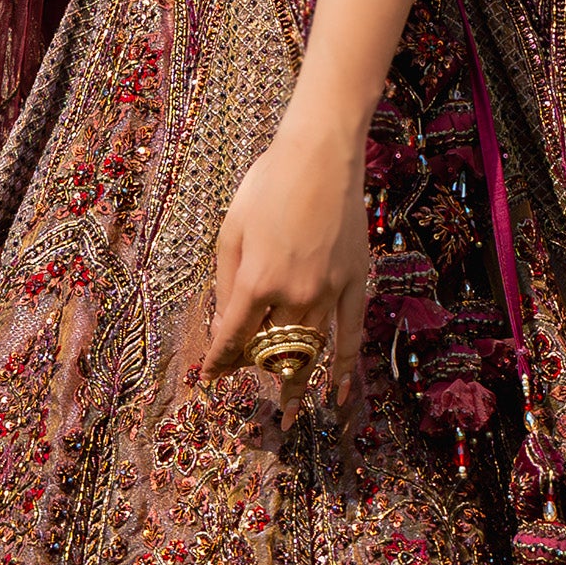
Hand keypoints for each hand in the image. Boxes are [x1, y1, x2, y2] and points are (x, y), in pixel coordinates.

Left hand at [198, 98, 371, 392]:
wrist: (321, 155)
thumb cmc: (268, 185)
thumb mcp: (231, 230)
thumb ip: (226, 283)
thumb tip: (227, 324)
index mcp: (256, 280)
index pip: (234, 337)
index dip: (220, 361)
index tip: (210, 378)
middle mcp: (293, 294)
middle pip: (271, 349)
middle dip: (254, 369)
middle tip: (247, 383)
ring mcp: (328, 292)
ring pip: (308, 350)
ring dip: (294, 379)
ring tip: (287, 409)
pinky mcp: (354, 284)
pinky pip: (351, 336)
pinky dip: (345, 369)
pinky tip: (338, 395)